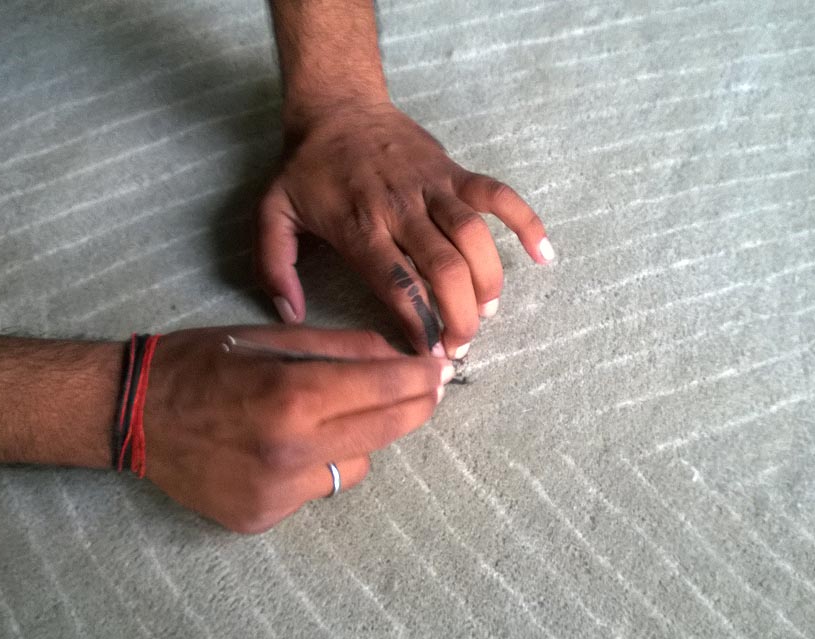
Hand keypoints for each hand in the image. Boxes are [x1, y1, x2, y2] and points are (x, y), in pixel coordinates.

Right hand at [142, 325, 453, 532]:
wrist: (130, 415)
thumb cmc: (201, 363)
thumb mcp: (271, 336)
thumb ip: (342, 348)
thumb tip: (401, 357)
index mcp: (292, 394)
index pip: (386, 387)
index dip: (422, 377)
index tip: (440, 369)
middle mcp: (291, 450)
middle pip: (387, 431)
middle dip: (416, 406)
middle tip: (427, 390)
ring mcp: (277, 492)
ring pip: (356, 467)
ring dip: (357, 441)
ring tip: (324, 419)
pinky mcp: (262, 518)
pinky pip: (315, 491)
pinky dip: (314, 468)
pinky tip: (283, 449)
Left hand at [255, 101, 553, 358]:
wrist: (337, 107)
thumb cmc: (308, 169)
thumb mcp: (271, 214)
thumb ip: (274, 266)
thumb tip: (290, 314)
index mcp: (360, 228)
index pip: (398, 284)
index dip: (420, 324)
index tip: (430, 355)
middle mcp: (401, 210)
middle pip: (444, 268)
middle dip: (461, 315)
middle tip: (463, 344)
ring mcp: (433, 188)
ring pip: (474, 237)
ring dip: (489, 281)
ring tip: (488, 312)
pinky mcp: (454, 171)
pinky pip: (498, 195)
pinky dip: (526, 222)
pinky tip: (543, 254)